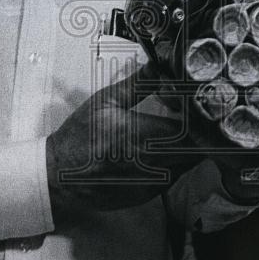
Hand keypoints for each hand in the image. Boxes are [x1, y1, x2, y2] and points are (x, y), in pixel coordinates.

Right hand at [46, 65, 200, 220]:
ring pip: (189, 164)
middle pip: (197, 149)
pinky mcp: (149, 194)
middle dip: (199, 132)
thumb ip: (138, 83)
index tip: (193, 104)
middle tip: (192, 116)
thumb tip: (159, 65)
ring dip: (189, 147)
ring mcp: (153, 182)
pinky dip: (176, 161)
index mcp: (142, 136)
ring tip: (176, 130)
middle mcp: (152, 163)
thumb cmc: (81, 136)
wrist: (59, 176)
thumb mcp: (106, 101)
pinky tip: (162, 149)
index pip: (190, 129)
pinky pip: (175, 176)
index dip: (198, 117)